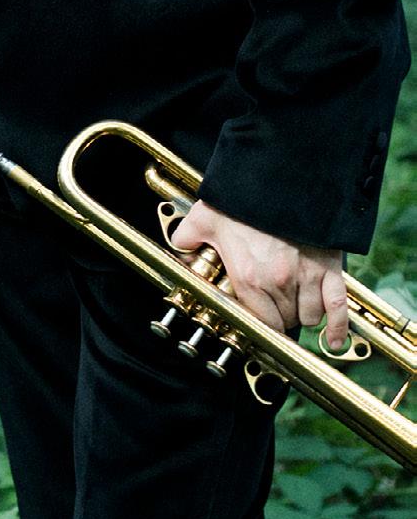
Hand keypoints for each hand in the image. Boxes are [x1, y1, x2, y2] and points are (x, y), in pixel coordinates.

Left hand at [171, 200, 347, 349]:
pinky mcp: (329, 268)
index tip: (261, 321)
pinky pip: (338, 307)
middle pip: (284, 320)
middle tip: (278, 305)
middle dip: (282, 316)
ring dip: (305, 313)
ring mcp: (306, 277)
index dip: (260, 323)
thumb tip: (180, 246)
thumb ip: (188, 237)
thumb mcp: (205, 217)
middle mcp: (277, 283)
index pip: (257, 322)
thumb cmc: (243, 198)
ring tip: (299, 301)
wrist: (283, 176)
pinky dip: (337, 327)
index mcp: (248, 277)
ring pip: (309, 315)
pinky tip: (333, 341)